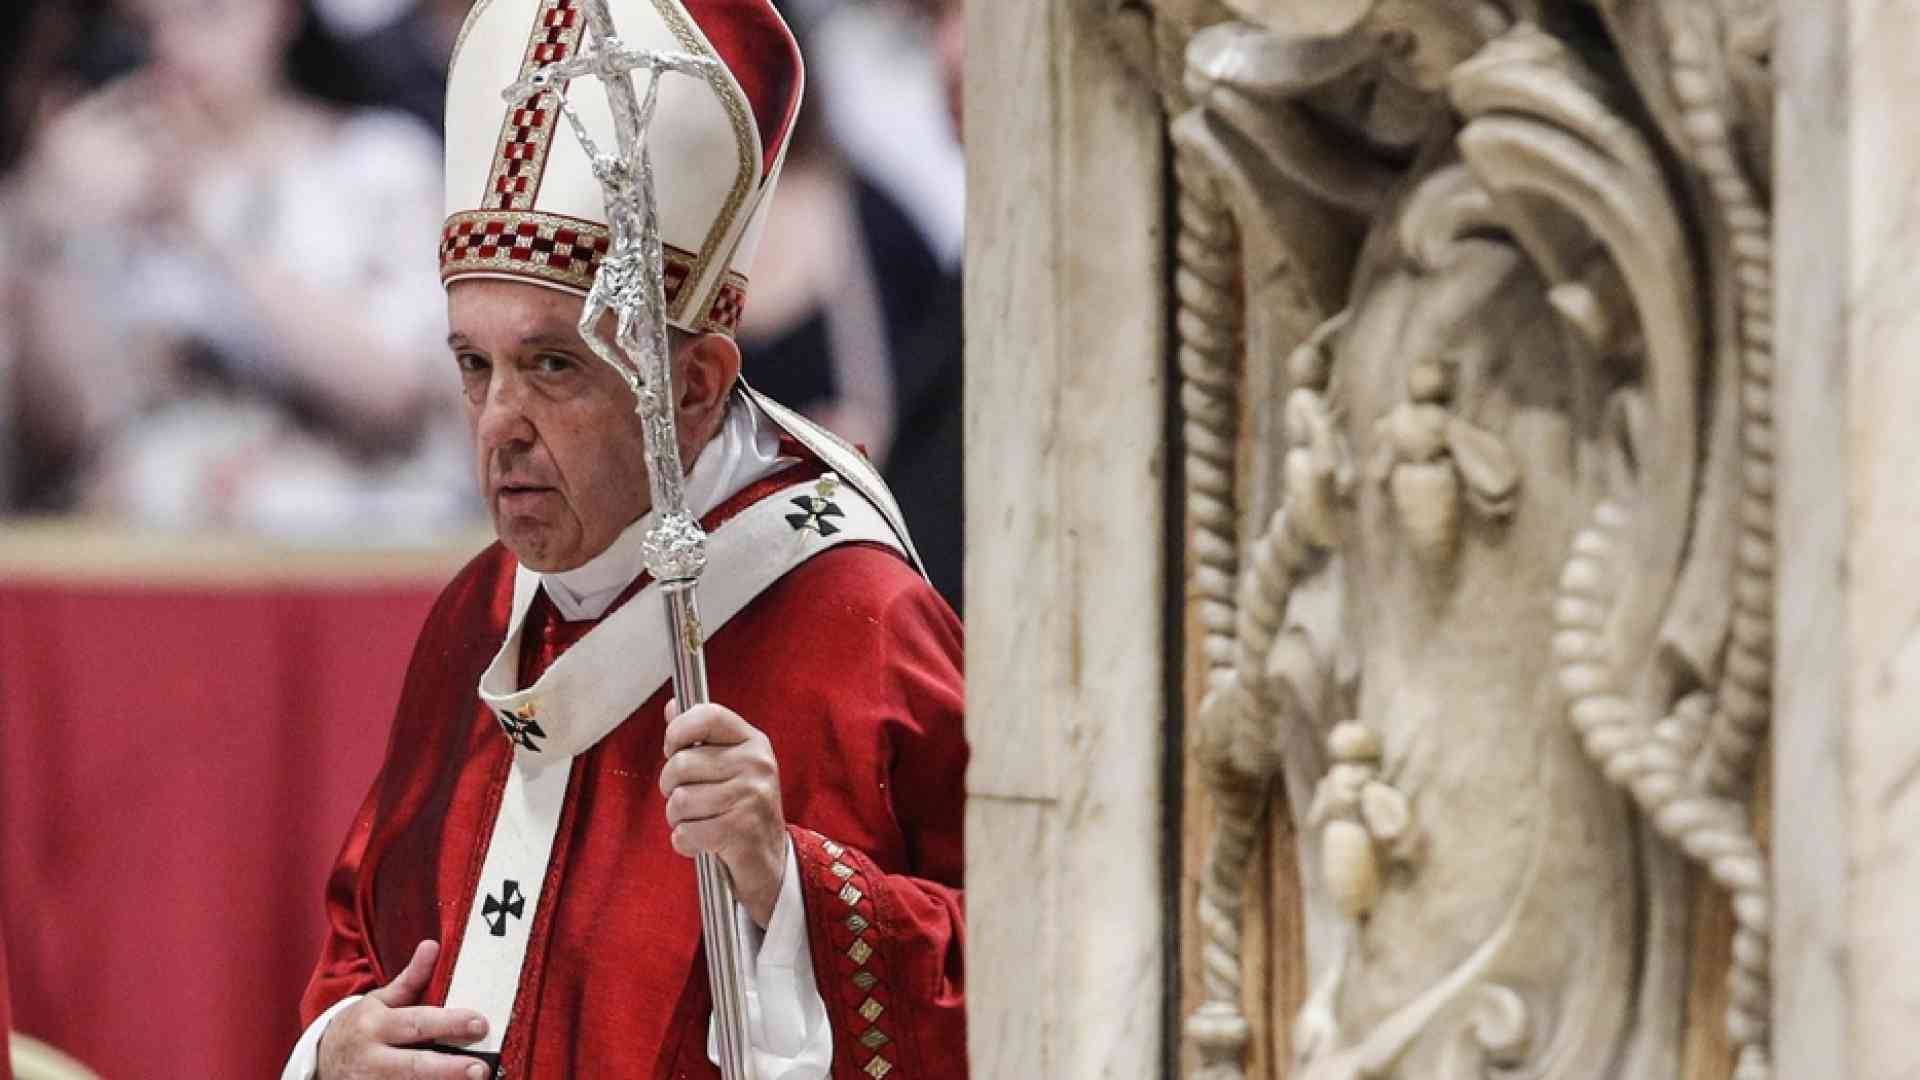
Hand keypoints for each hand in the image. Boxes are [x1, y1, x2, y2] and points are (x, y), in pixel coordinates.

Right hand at [317, 940, 490, 1079]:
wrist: (322, 1060)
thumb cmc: (360, 1026)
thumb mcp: (379, 1000)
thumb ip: (410, 978)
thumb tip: (433, 945)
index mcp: (374, 1025)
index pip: (417, 1024)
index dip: (449, 1024)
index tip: (479, 1023)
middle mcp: (371, 1058)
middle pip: (414, 1066)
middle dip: (449, 1069)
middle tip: (480, 1069)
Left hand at [660, 700, 788, 926]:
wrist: (769, 859)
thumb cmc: (741, 807)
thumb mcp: (728, 765)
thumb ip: (700, 737)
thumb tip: (672, 706)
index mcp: (753, 742)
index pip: (707, 716)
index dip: (678, 731)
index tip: (672, 749)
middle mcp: (756, 764)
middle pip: (681, 764)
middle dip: (672, 788)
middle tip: (689, 799)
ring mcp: (751, 797)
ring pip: (679, 801)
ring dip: (678, 819)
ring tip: (699, 820)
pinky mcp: (740, 830)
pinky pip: (685, 833)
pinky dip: (685, 842)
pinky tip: (703, 841)